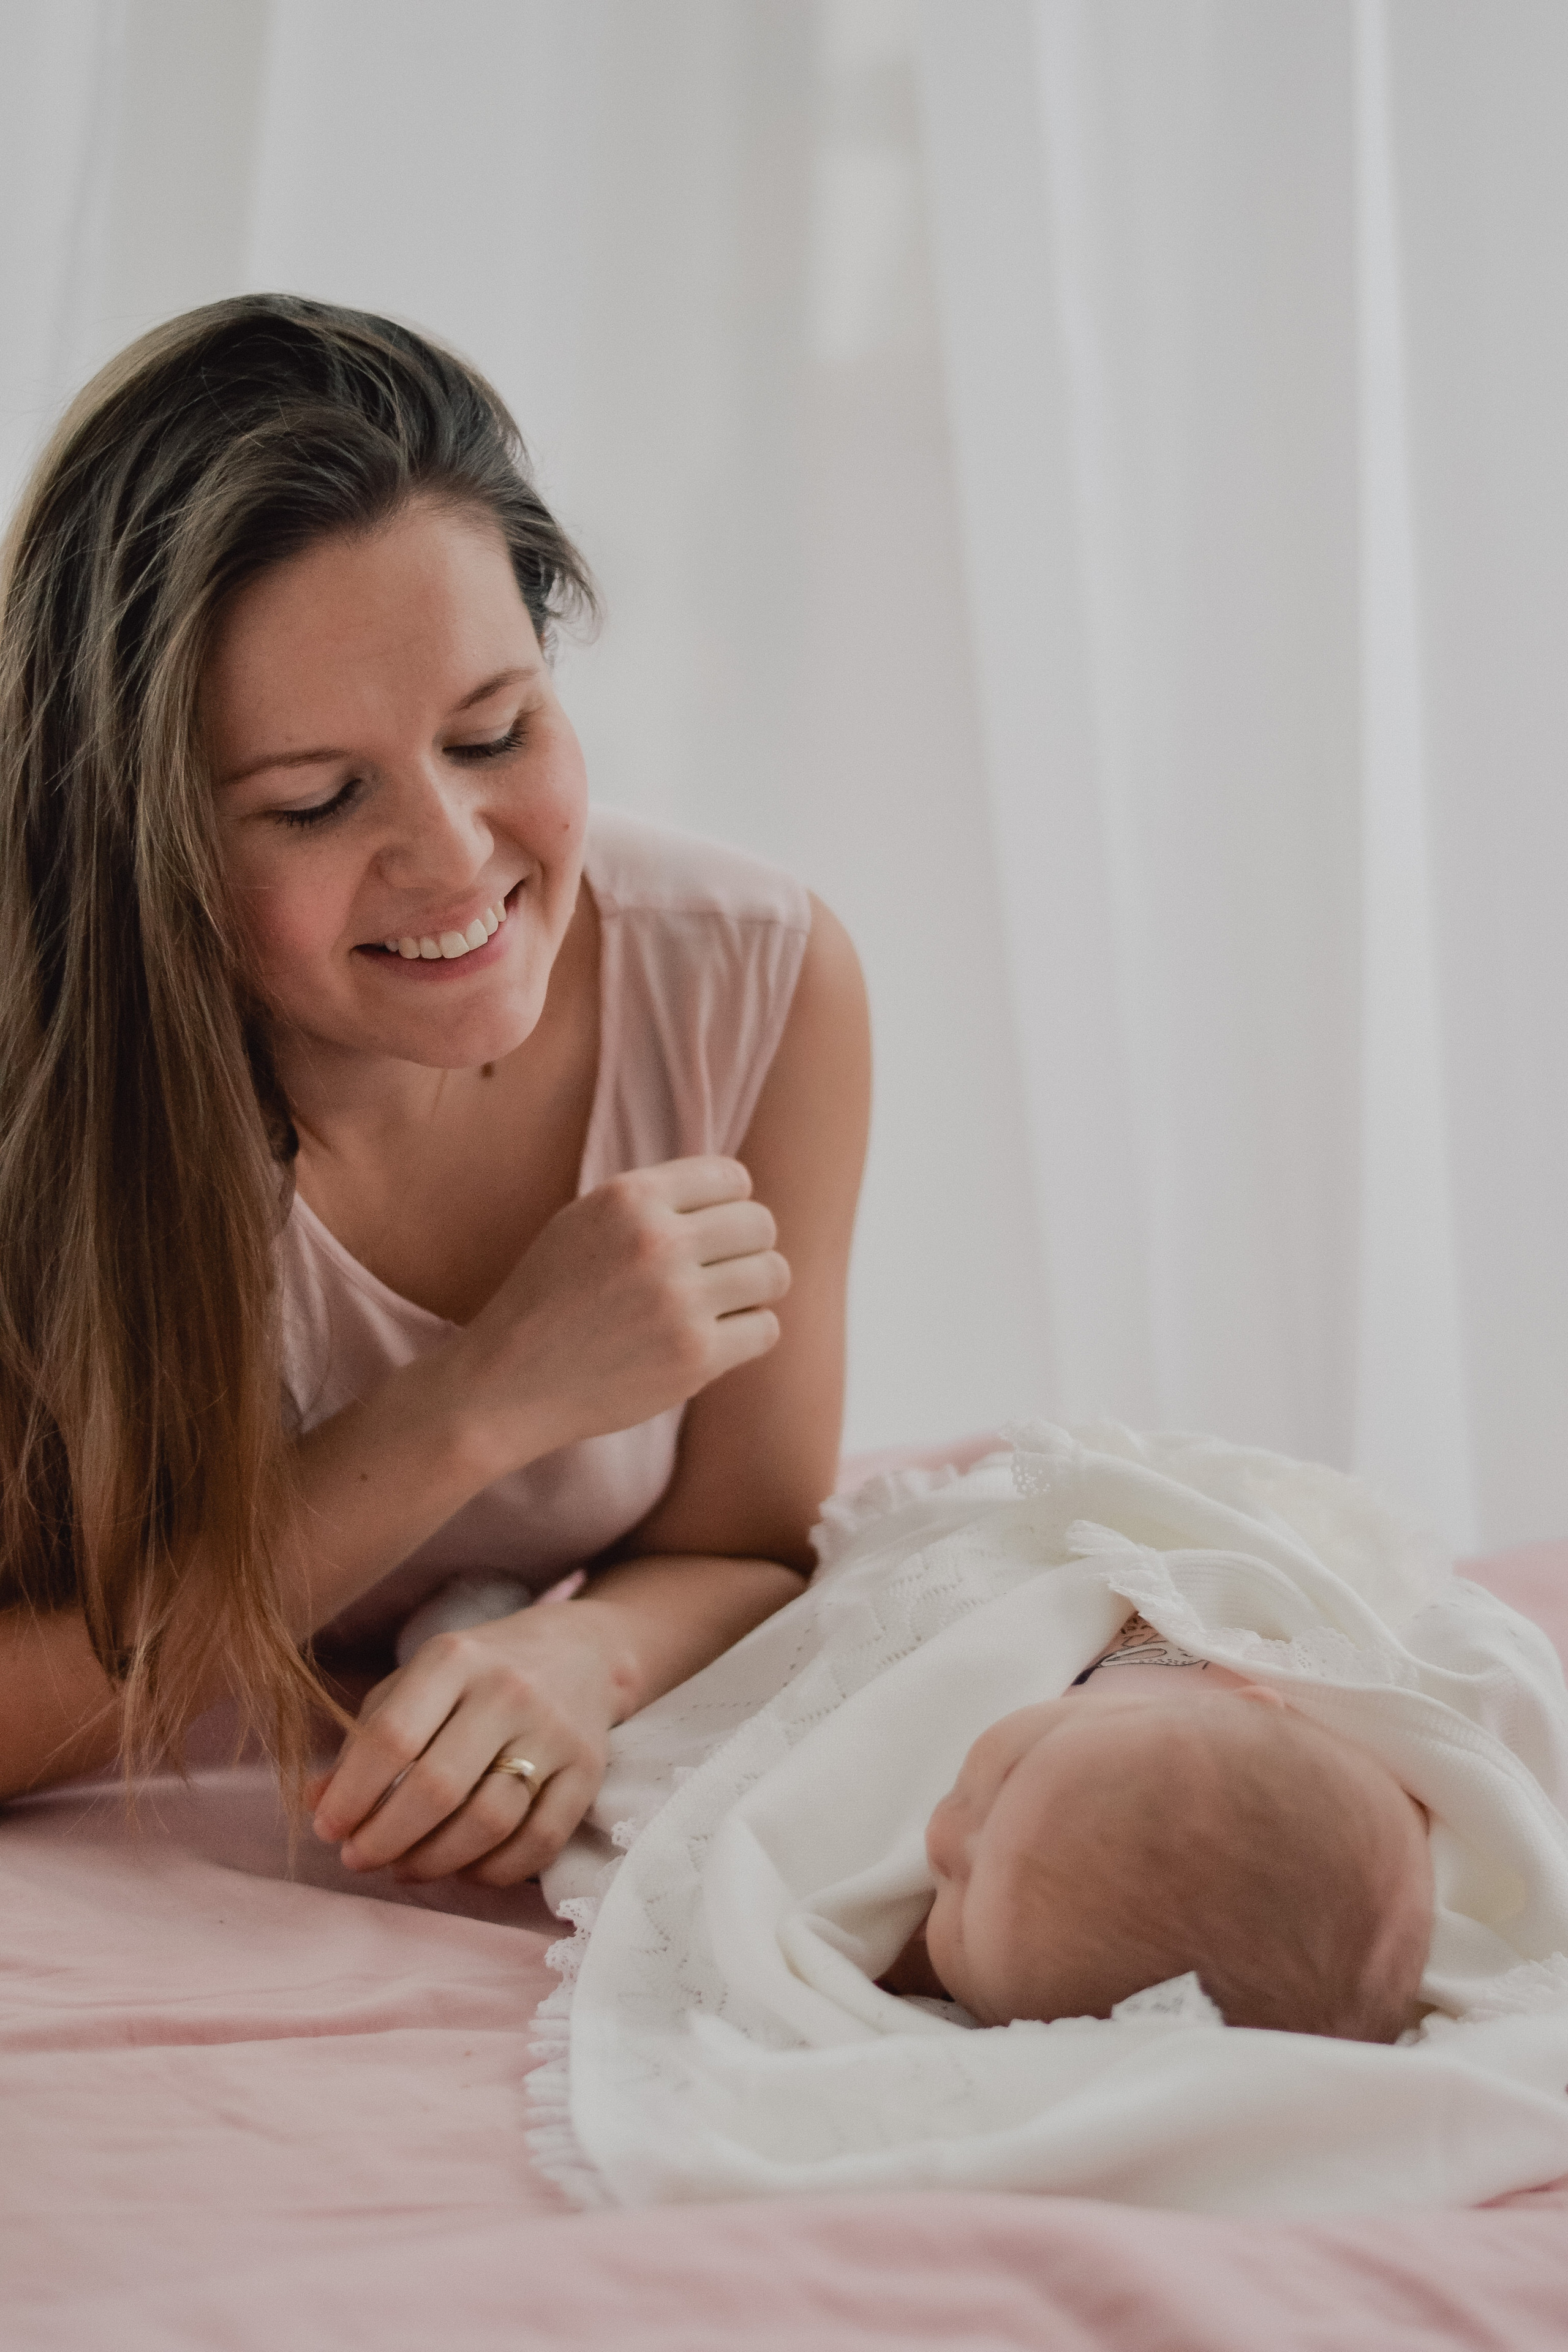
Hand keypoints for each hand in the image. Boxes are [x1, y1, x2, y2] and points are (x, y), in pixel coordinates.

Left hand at [307, 1600, 626, 1884]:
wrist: (581, 1653)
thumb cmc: (477, 1674)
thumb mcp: (416, 1683)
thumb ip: (365, 1739)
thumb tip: (315, 1802)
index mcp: (453, 1659)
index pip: (392, 1737)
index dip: (352, 1795)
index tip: (327, 1828)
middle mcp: (508, 1690)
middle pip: (438, 1789)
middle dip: (385, 1839)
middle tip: (358, 1859)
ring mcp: (555, 1731)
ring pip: (488, 1823)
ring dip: (434, 1862)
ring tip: (404, 1868)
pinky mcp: (588, 1771)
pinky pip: (538, 1844)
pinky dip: (493, 1872)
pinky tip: (463, 1869)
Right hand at [451, 1156, 789, 1472]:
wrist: (505, 1383)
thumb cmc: (549, 1299)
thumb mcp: (586, 1221)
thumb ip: (654, 1200)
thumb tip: (737, 1192)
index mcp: (630, 1197)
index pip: (732, 1178)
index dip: (728, 1205)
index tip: (709, 1231)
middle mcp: (659, 1241)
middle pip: (760, 1224)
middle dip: (746, 1247)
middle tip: (715, 1274)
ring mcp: (680, 1302)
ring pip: (773, 1274)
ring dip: (753, 1290)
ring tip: (718, 1305)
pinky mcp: (695, 1358)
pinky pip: (765, 1329)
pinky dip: (746, 1335)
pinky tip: (710, 1340)